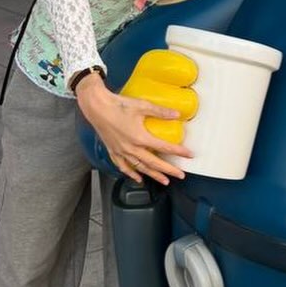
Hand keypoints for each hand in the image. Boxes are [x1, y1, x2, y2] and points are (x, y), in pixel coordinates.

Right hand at [76, 56, 194, 183]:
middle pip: (154, 163)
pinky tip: (138, 178)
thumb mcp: (142, 105)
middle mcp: (131, 148)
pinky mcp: (113, 151)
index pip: (163, 147)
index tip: (189, 155)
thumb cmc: (118, 105)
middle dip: (169, 170)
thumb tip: (176, 113)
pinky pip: (123, 167)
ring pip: (140, 168)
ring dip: (153, 175)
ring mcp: (121, 152)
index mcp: (139, 137)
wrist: (96, 107)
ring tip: (164, 180)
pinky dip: (132, 174)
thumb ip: (160, 111)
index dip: (178, 152)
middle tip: (180, 175)